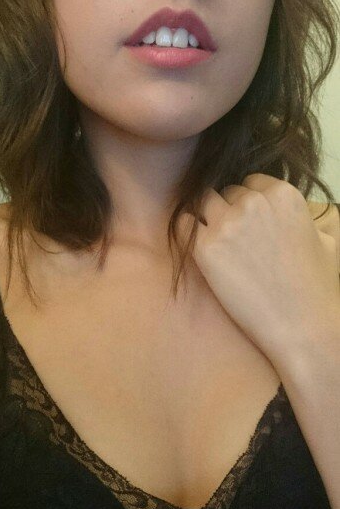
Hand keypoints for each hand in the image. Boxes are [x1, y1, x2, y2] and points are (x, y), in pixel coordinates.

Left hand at [177, 174, 339, 362]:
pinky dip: (187, 232)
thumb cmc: (317, 288)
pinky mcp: (205, 247)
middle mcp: (253, 202)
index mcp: (283, 194)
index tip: (251, 222)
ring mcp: (227, 223)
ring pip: (203, 201)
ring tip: (216, 241)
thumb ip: (303, 219)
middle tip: (235, 238)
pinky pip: (183, 224)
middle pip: (227, 192)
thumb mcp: (324, 240)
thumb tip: (294, 217)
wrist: (302, 326)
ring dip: (207, 216)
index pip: (251, 182)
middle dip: (229, 210)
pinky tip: (198, 247)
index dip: (249, 201)